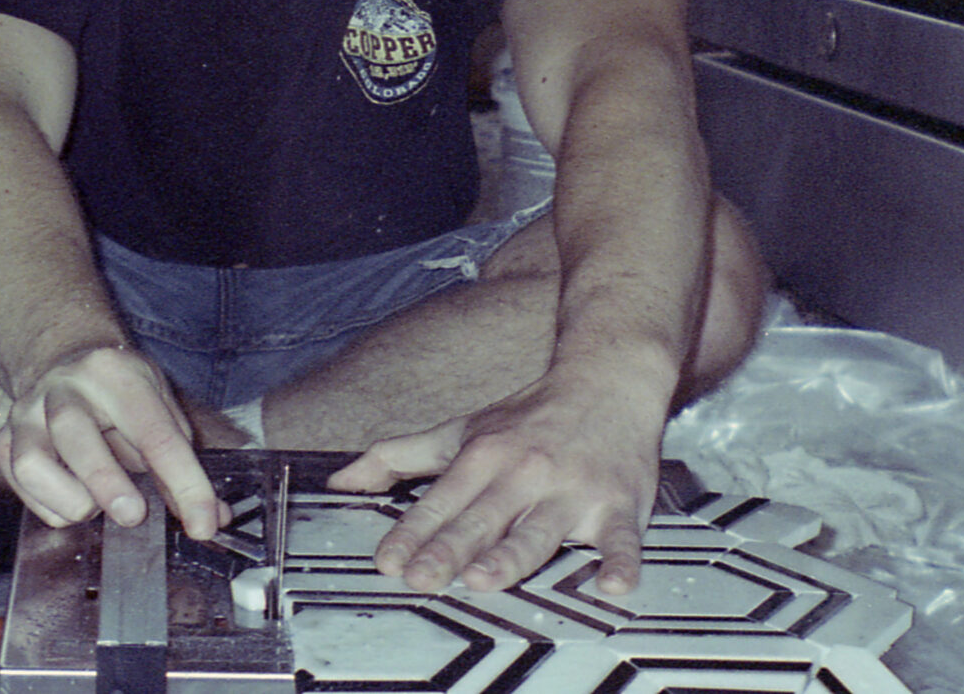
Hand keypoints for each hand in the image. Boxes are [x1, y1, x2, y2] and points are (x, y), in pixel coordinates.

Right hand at [0, 343, 228, 538]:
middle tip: (133, 515)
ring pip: (33, 463)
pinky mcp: (4, 439)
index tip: (202, 524)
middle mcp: (65, 387)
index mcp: (116, 373)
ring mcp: (27, 412)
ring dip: (70, 499)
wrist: (63, 360)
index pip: (156, 433)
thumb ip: (183, 462)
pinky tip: (72, 501)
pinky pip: (17, 484)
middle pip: (76, 436)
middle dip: (107, 484)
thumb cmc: (120, 393)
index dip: (185, 485)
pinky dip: (49, 507)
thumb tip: (212, 518)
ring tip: (95, 505)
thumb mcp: (160, 408)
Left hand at [327, 376, 661, 595]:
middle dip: (451, 548)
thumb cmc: (531, 416)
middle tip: (424, 577)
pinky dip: (620, 561)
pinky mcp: (619, 504)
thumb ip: (401, 457)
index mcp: (484, 456)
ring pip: (540, 529)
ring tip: (486, 577)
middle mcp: (525, 473)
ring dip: (513, 554)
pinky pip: (622, 538)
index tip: (388, 561)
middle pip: (483, 518)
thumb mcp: (461, 430)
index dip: (412, 533)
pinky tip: (612, 584)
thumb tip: (341, 481)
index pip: (440, 501)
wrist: (609, 379)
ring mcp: (572, 490)